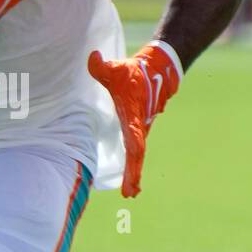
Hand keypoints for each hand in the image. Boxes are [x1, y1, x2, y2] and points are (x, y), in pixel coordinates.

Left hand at [88, 42, 181, 197]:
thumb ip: (102, 66)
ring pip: (137, 155)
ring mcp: (140, 129)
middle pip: (137, 153)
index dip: (134, 148)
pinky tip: (131, 182)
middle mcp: (139, 125)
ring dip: (134, 174)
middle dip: (134, 172)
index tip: (135, 158)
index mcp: (133, 115)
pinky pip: (136, 152)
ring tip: (130, 194)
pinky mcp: (139, 130)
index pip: (135, 135)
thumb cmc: (133, 71)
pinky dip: (134, 166)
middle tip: (130, 193)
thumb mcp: (116, 68)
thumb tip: (93, 57)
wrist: (158, 70)